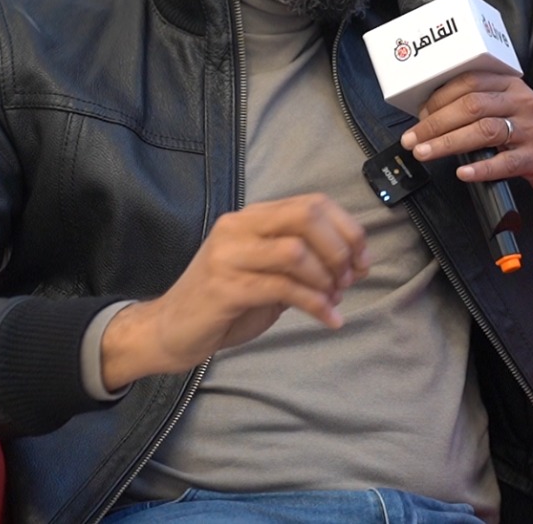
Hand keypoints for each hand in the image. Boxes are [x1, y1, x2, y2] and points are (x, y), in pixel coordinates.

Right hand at [99, 193, 368, 391]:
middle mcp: (239, 227)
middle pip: (307, 217)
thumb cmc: (224, 302)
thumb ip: (301, 261)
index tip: (363, 260)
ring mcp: (229, 255)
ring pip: (296, 252)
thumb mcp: (266, 272)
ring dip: (326, 279)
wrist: (170, 330)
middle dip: (340, 249)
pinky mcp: (225, 287)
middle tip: (349, 280)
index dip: (347, 229)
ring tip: (334, 300)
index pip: (312, 203)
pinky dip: (315, 305)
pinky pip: (283, 289)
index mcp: (252, 217)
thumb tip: (351, 262)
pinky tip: (328, 319)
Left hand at [400, 72, 532, 196]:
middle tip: (413, 138)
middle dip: (435, 122)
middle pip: (471, 106)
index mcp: (511, 85)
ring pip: (483, 130)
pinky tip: (463, 172)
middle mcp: (520, 103)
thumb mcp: (514, 105)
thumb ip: (484, 103)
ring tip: (426, 152)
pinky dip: (481, 168)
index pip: (469, 82)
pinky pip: (505, 162)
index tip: (420, 113)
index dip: (439, 97)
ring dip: (448, 142)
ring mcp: (530, 130)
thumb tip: (436, 113)